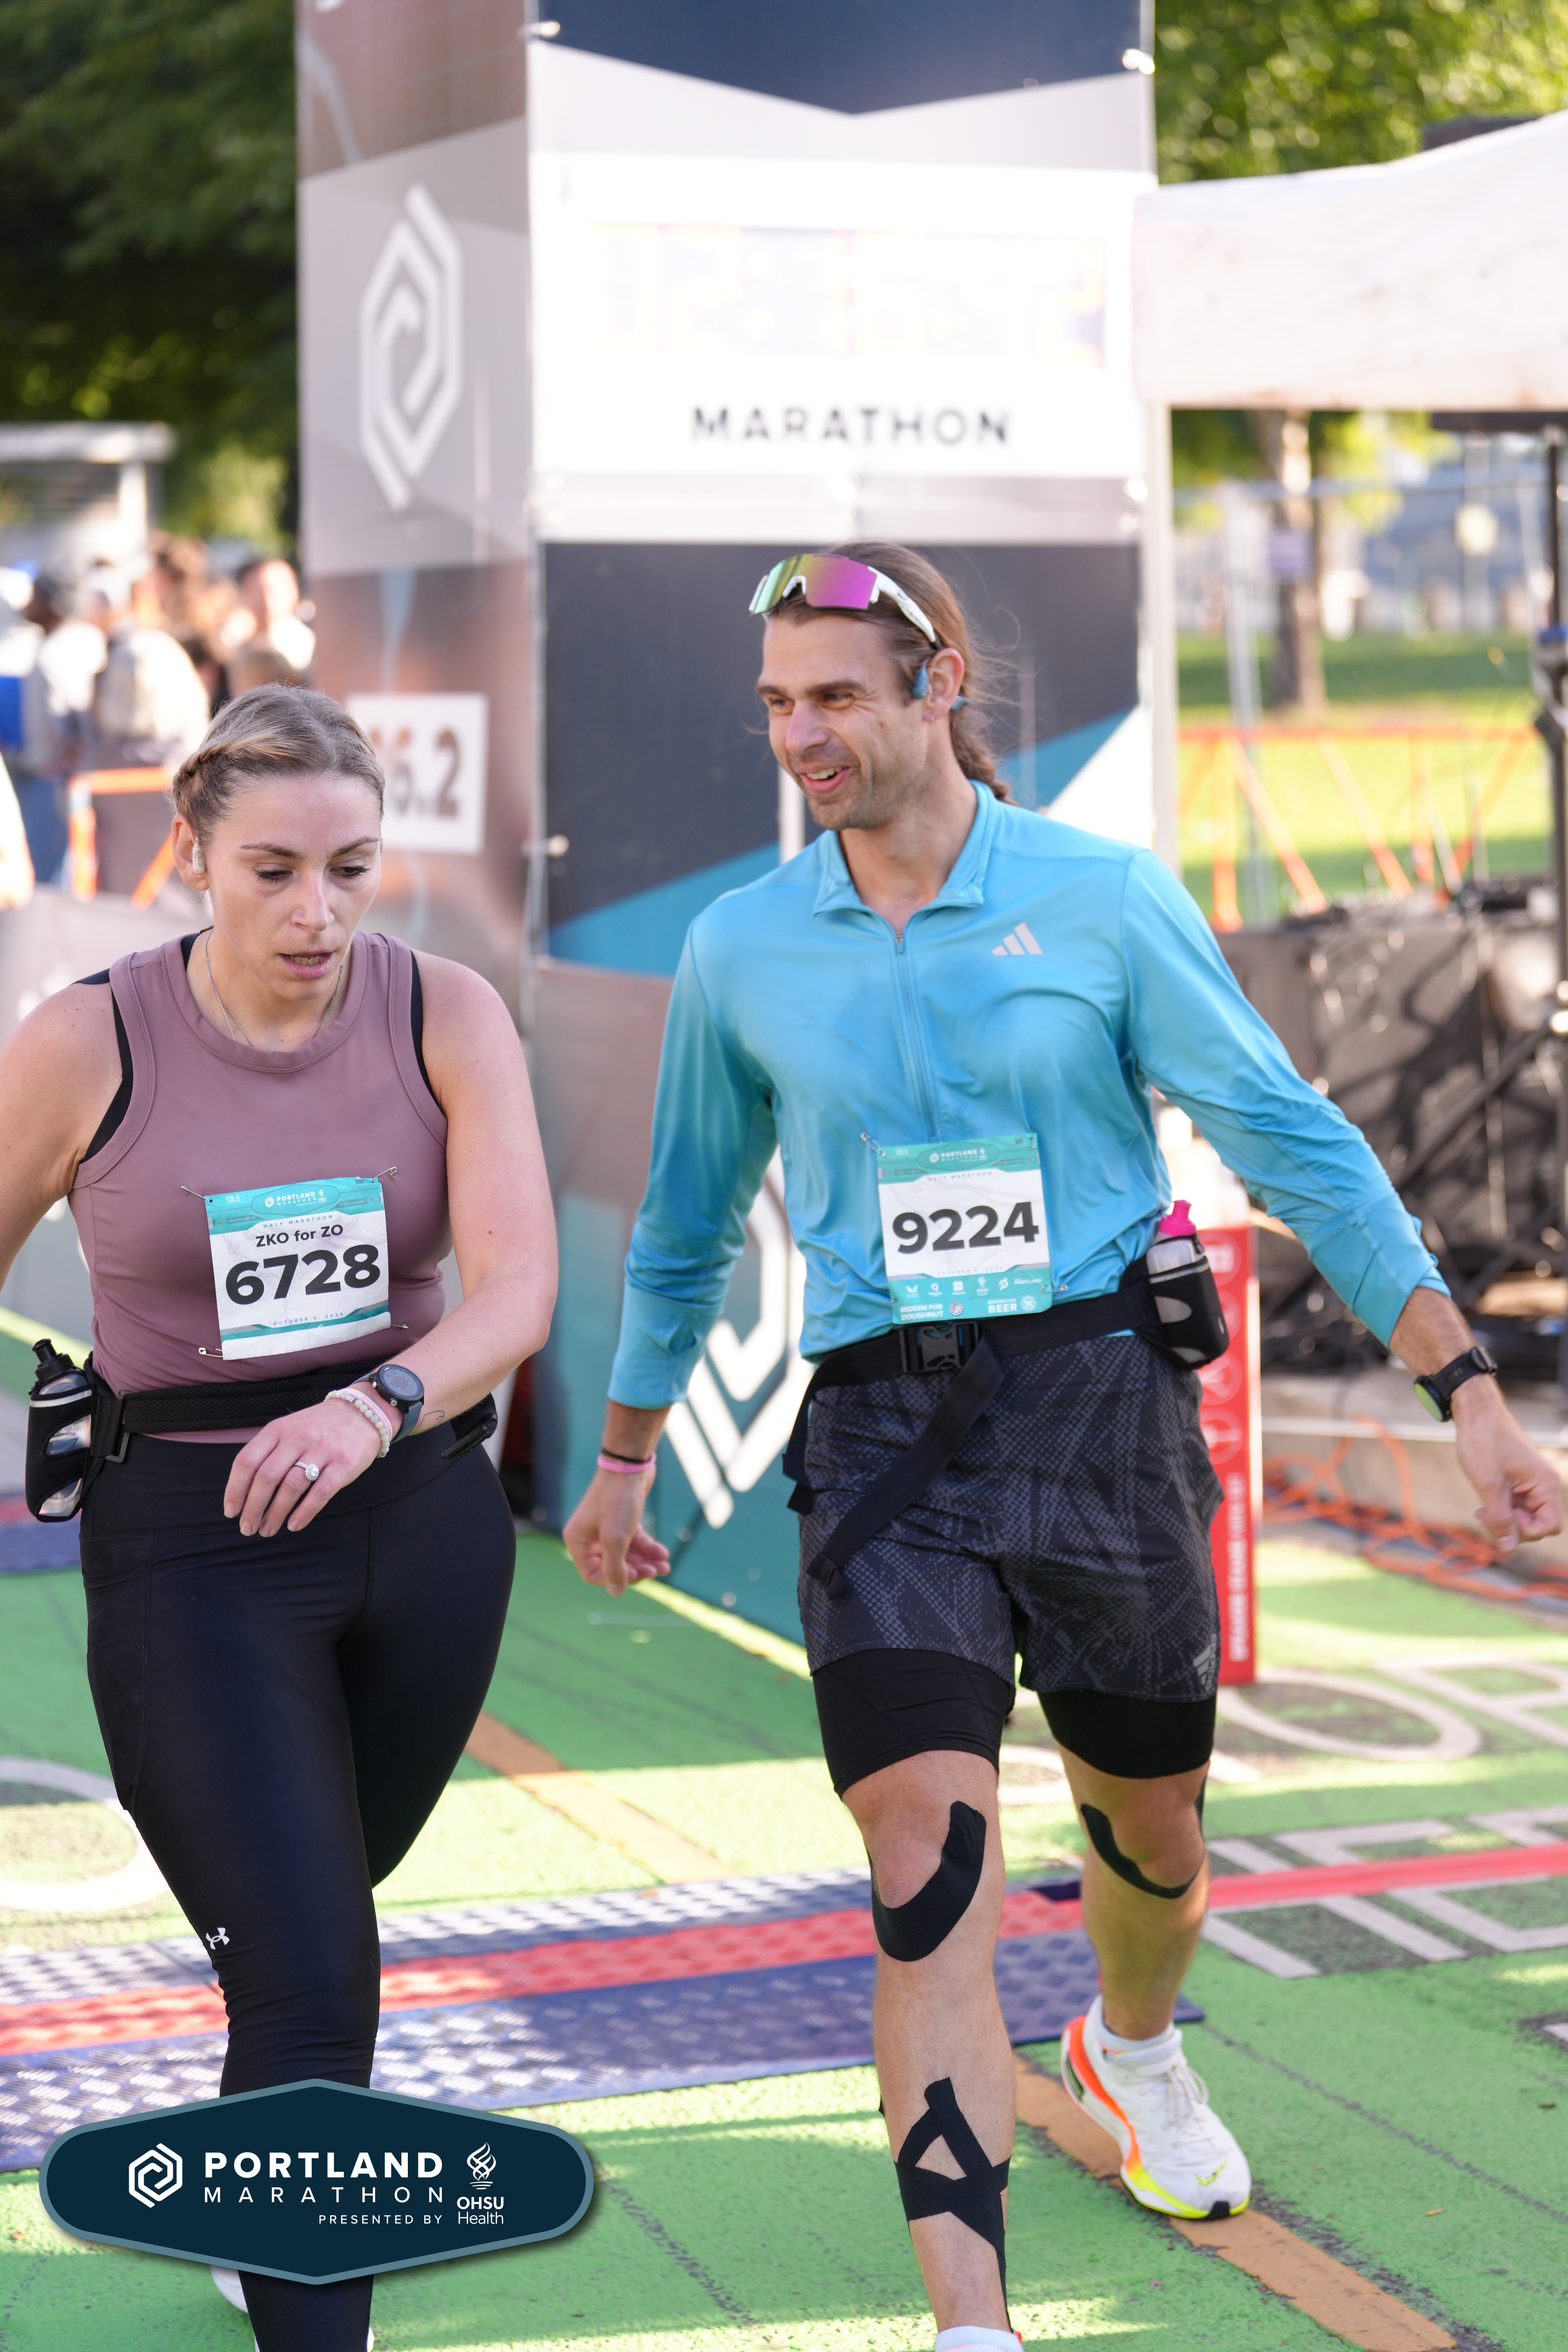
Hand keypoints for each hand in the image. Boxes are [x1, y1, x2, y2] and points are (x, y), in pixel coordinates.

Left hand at [223, 1398, 383, 1536]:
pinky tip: (294, 1525)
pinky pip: (320, 1493)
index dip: (235, 1489)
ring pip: (291, 1487)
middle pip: (266, 1477)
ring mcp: (321, 1451)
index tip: (231, 1510)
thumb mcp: (289, 1428)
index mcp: (278, 1430)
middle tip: (248, 1527)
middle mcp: (297, 1438)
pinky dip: (304, 1512)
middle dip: (253, 1507)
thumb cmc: (319, 1426)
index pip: (247, 1460)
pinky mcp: (343, 1465)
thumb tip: (246, 1490)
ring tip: (268, 1529)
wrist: (362, 1412)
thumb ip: (269, 1452)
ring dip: (275, 1514)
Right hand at [563, 1466, 669, 1597]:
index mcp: (577, 1541)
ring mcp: (605, 1527)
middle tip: (656, 1570)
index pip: (593, 1574)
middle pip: (612, 1565)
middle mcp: (588, 1535)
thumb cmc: (618, 1500)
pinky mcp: (622, 1519)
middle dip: (636, 1570)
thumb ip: (615, 1569)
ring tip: (665, 1565)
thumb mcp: (615, 1539)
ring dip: (646, 1561)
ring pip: (626, 1554)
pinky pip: (634, 1541)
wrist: (630, 1464)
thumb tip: (616, 1592)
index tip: (637, 1576)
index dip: (615, 1579)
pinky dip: (648, 1547)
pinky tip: (664, 1552)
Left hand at [1451, 1379, 1562, 1554]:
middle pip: (1537, 1524)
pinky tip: (1483, 1501)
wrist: (1475, 1412)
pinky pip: (1515, 1505)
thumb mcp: (1489, 1484)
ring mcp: (1531, 1483)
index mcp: (1546, 1484)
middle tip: (1485, 1513)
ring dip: (1503, 1517)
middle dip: (1512, 1526)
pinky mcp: (1519, 1481)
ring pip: (1524, 1517)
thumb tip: (1508, 1549)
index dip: (1525, 1530)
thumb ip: (1500, 1518)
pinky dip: (1500, 1507)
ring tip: (1481, 1507)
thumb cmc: (1483, 1441)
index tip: (1502, 1515)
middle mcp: (1544, 1485)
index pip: (1549, 1527)